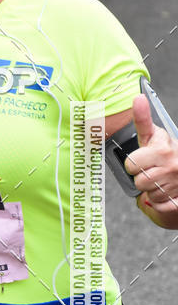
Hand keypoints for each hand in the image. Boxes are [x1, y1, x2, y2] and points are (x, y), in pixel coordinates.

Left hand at [125, 94, 177, 224]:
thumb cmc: (166, 152)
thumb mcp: (154, 135)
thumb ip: (142, 119)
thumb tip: (137, 97)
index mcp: (162, 150)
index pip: (131, 164)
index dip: (134, 164)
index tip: (142, 160)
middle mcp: (172, 166)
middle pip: (138, 182)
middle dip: (142, 177)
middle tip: (151, 170)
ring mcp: (176, 184)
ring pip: (148, 195)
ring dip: (152, 190)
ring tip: (160, 179)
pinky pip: (158, 206)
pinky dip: (160, 202)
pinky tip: (167, 191)